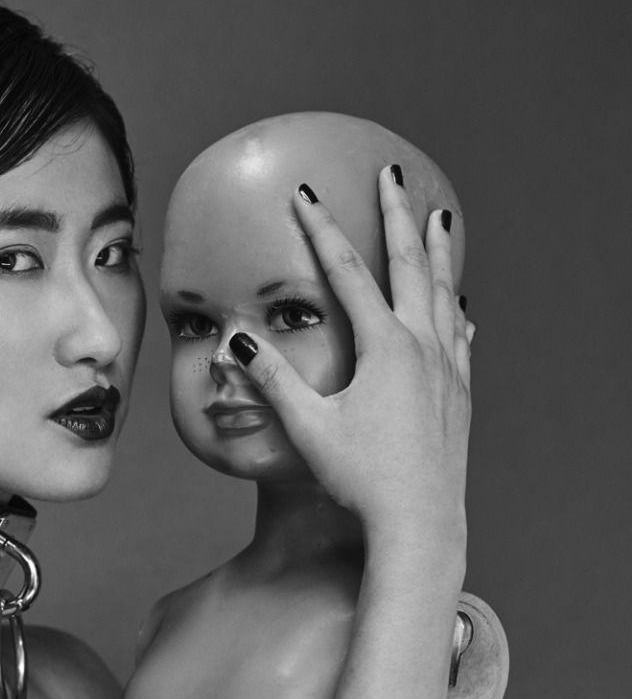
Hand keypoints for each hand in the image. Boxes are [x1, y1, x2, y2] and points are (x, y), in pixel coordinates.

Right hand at [230, 169, 470, 556]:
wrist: (420, 524)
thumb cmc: (360, 479)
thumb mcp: (308, 428)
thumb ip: (274, 379)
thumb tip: (240, 338)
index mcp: (385, 348)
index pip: (348, 273)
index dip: (322, 230)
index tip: (305, 194)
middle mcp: (422, 348)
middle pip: (408, 264)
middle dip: (397, 214)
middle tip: (391, 174)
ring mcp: (447, 370)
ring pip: (442, 293)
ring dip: (436, 251)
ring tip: (436, 217)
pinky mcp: (458, 395)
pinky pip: (459, 337)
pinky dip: (453, 310)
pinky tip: (457, 305)